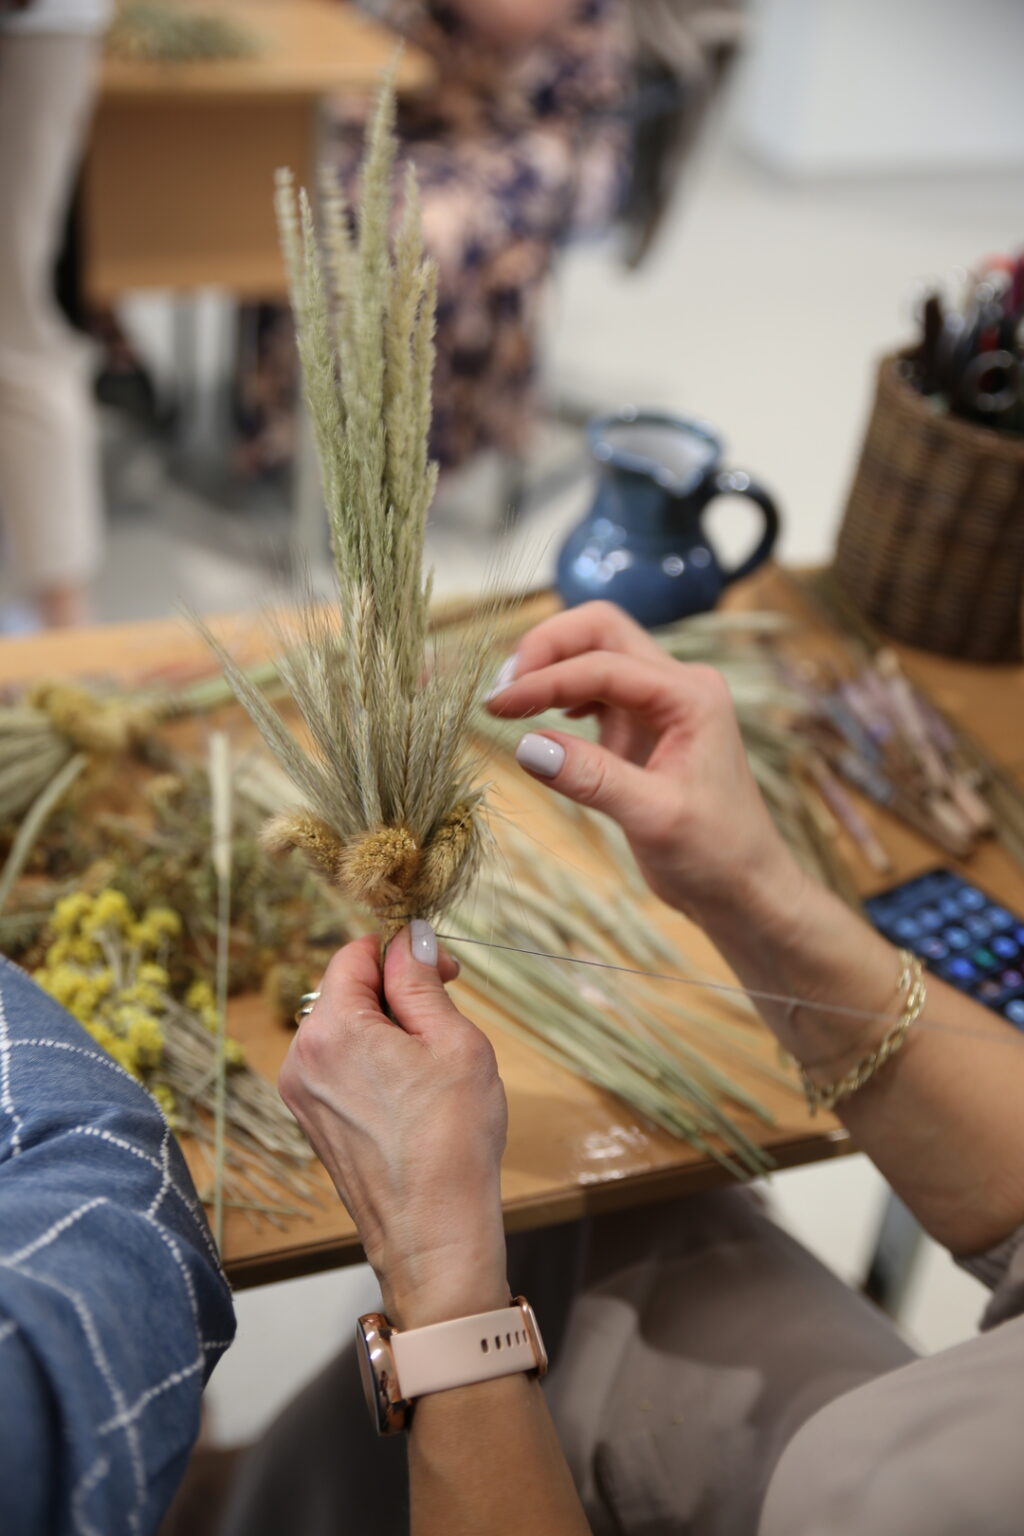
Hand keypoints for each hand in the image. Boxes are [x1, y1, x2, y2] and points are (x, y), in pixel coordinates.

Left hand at [278, 924, 509, 1327]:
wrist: (433, 1233)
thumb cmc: (451, 1139)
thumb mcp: (452, 1040)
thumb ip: (421, 980)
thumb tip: (409, 936)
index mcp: (331, 1028)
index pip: (355, 954)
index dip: (402, 953)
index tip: (444, 973)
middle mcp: (301, 1057)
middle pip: (347, 991)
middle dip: (397, 993)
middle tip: (448, 1018)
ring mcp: (302, 1093)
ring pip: (346, 1029)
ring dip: (389, 1030)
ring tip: (434, 1066)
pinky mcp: (313, 1121)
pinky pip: (341, 1067)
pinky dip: (376, 1064)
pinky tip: (414, 1095)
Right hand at [487, 601, 804, 936]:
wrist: (745, 888)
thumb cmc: (716, 854)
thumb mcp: (653, 818)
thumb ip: (591, 778)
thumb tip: (526, 745)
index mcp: (691, 696)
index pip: (604, 665)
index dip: (545, 681)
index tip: (497, 707)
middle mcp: (678, 686)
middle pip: (602, 632)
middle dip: (547, 648)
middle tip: (502, 691)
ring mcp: (659, 704)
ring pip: (596, 653)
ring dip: (550, 668)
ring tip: (509, 705)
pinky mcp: (642, 727)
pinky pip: (595, 690)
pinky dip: (561, 694)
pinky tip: (540, 720)